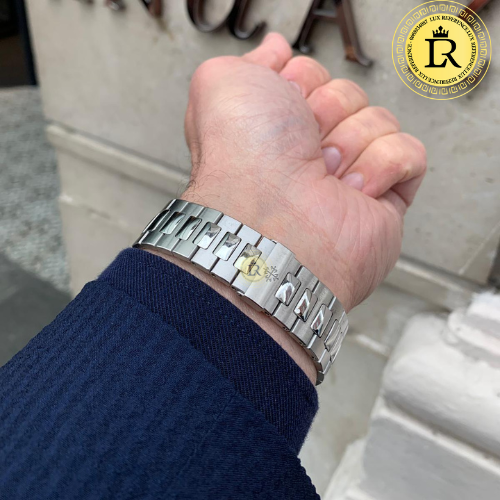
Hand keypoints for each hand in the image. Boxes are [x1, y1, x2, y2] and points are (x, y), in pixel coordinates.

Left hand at [156, 33, 425, 380]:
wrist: (271, 220)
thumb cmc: (242, 161)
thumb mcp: (222, 85)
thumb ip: (249, 61)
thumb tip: (276, 49)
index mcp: (274, 124)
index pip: (311, 73)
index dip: (301, 79)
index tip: (284, 99)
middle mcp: (307, 150)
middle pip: (348, 93)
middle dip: (327, 109)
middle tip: (303, 143)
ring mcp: (346, 175)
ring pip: (380, 120)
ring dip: (350, 141)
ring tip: (323, 174)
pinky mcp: (383, 200)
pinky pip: (410, 153)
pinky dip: (382, 166)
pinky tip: (351, 190)